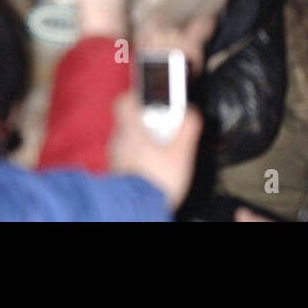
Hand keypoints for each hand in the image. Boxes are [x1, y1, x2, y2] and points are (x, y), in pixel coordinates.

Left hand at [108, 93, 202, 210]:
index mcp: (130, 130)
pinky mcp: (118, 173)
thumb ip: (188, 127)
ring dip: (145, 141)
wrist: (138, 211)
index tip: (153, 99)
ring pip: (130, 140)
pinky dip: (141, 157)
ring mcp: (115, 158)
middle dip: (148, 122)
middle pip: (130, 120)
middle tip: (167, 129)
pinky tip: (156, 167)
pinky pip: (129, 157)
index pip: (123, 101)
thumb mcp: (182, 152)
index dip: (138, 96)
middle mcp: (118, 141)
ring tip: (164, 151)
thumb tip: (191, 111)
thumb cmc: (157, 180)